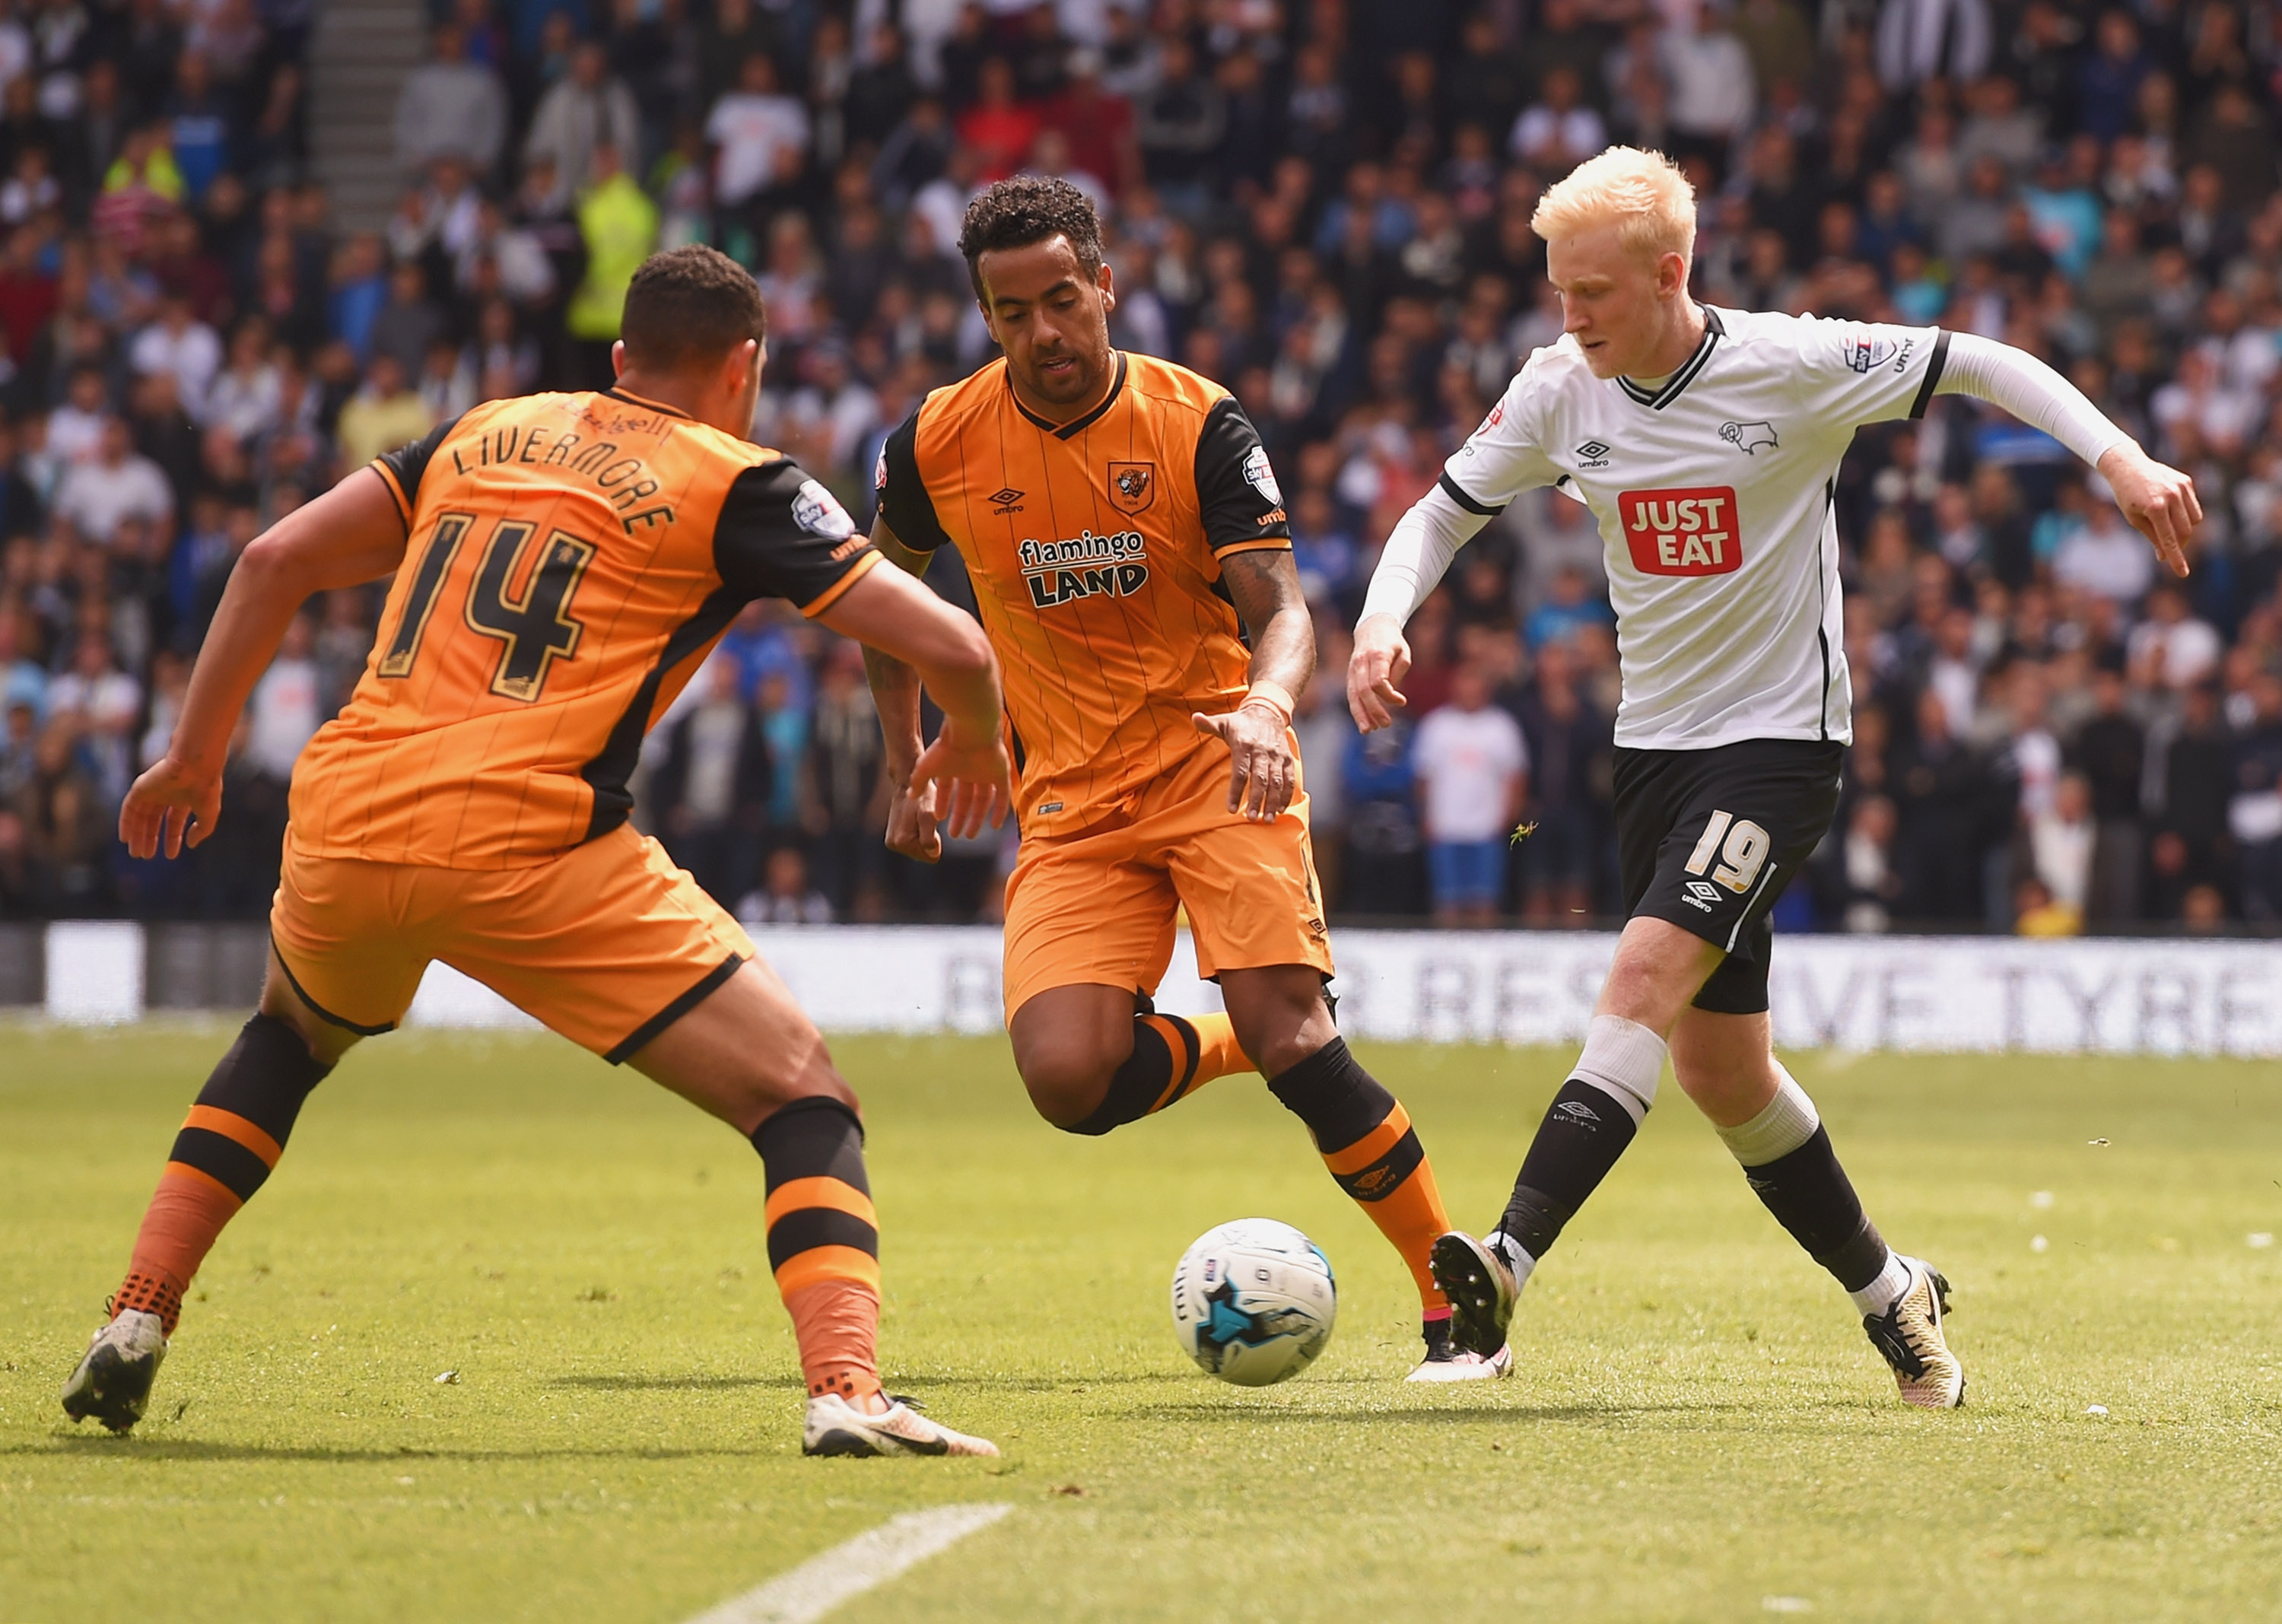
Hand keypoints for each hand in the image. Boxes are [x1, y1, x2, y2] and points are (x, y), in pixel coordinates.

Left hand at [119, 755, 221, 859]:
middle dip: (150, 838)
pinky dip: (125, 824)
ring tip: (137, 854)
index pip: (173, 821)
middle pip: (153, 820)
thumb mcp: (209, 813)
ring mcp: (152, 791)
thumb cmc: (205, 786)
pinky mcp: (140, 788)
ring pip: (140, 817)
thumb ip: (202, 830)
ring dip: (137, 835)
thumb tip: (191, 845)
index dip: (172, 838)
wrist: (195, 764)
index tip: (171, 856)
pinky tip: (125, 839)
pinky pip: (128, 809)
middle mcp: (166, 794)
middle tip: (146, 856)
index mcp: (183, 798)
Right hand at [883, 775, 942, 862]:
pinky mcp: (891, 838)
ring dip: (923, 836)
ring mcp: (891, 842)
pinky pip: (913, 844)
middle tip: (924, 820)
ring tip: (919, 818)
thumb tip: (932, 855)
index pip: (931, 857)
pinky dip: (917, 834)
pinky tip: (914, 820)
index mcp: (902, 842)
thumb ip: (929, 837)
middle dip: (929, 840)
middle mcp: (893, 844)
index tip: (930, 824)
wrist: (906, 784)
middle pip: (924, 854)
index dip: (936, 841)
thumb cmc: (921, 798)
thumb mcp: (928, 816)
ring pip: (919, 849)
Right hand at [906, 715, 1011, 845]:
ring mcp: (987, 770)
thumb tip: (910, 796)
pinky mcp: (1002, 772)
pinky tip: (994, 826)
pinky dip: (1000, 810)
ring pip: (983, 799)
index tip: (938, 818)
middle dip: (960, 815)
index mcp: (953, 764)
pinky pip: (1003, 795)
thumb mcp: (926, 767)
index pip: (948, 788)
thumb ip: (918, 781)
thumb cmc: (947, 747)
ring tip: (969, 835)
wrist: (970, 730)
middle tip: (954, 834)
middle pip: (966, 797)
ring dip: (977, 817)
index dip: (943, 803)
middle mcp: (970, 768)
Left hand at [1192, 699, 1296, 820]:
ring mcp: (1276, 756)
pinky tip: (1280, 809)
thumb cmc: (1240, 722)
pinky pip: (1289, 779)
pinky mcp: (1286, 759)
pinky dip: (1286, 795)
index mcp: (1244, 745)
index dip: (1236, 791)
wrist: (1268, 710)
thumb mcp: (1224, 721)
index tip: (1232, 809)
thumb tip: (1194, 717)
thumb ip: (1209, 724)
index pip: (1240, 772)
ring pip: (1276, 782)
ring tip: (1268, 819)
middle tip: (1252, 818)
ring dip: (1273, 801)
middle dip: (1257, 800)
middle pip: (1260, 779)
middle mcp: (1262, 751)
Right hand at [1347, 612, 1411, 730]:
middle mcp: (1361, 662)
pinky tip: (1363, 722)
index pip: (1378, 681)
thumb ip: (1398, 672)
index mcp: (1377, 655)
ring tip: (1368, 730)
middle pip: (1364, 691)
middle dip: (1374, 710)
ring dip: (1360, 714)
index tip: (1402, 701)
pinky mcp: (1350, 674)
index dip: (1389, 696)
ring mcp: (1353, 668)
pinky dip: (1356, 709)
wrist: (1372, 626)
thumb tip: (1391, 695)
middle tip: (1386, 724)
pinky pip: (1351, 694)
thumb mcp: (1403, 652)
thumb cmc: (1392, 641)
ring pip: (1353, 694)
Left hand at [2098, 443, 2200, 578]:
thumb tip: (2164, 556)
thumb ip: (2152, 536)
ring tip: (2168, 527)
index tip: (2183, 573)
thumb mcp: (2135, 519)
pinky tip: (2171, 510)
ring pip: (2195, 520)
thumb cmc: (2127, 495)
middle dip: (2179, 544)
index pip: (2169, 540)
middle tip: (2168, 550)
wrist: (2128, 466)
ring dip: (2185, 529)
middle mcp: (2171, 497)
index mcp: (2155, 508)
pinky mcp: (2187, 481)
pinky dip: (2186, 514)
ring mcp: (2181, 488)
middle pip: (2186, 531)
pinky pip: (2193, 505)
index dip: (2176, 558)